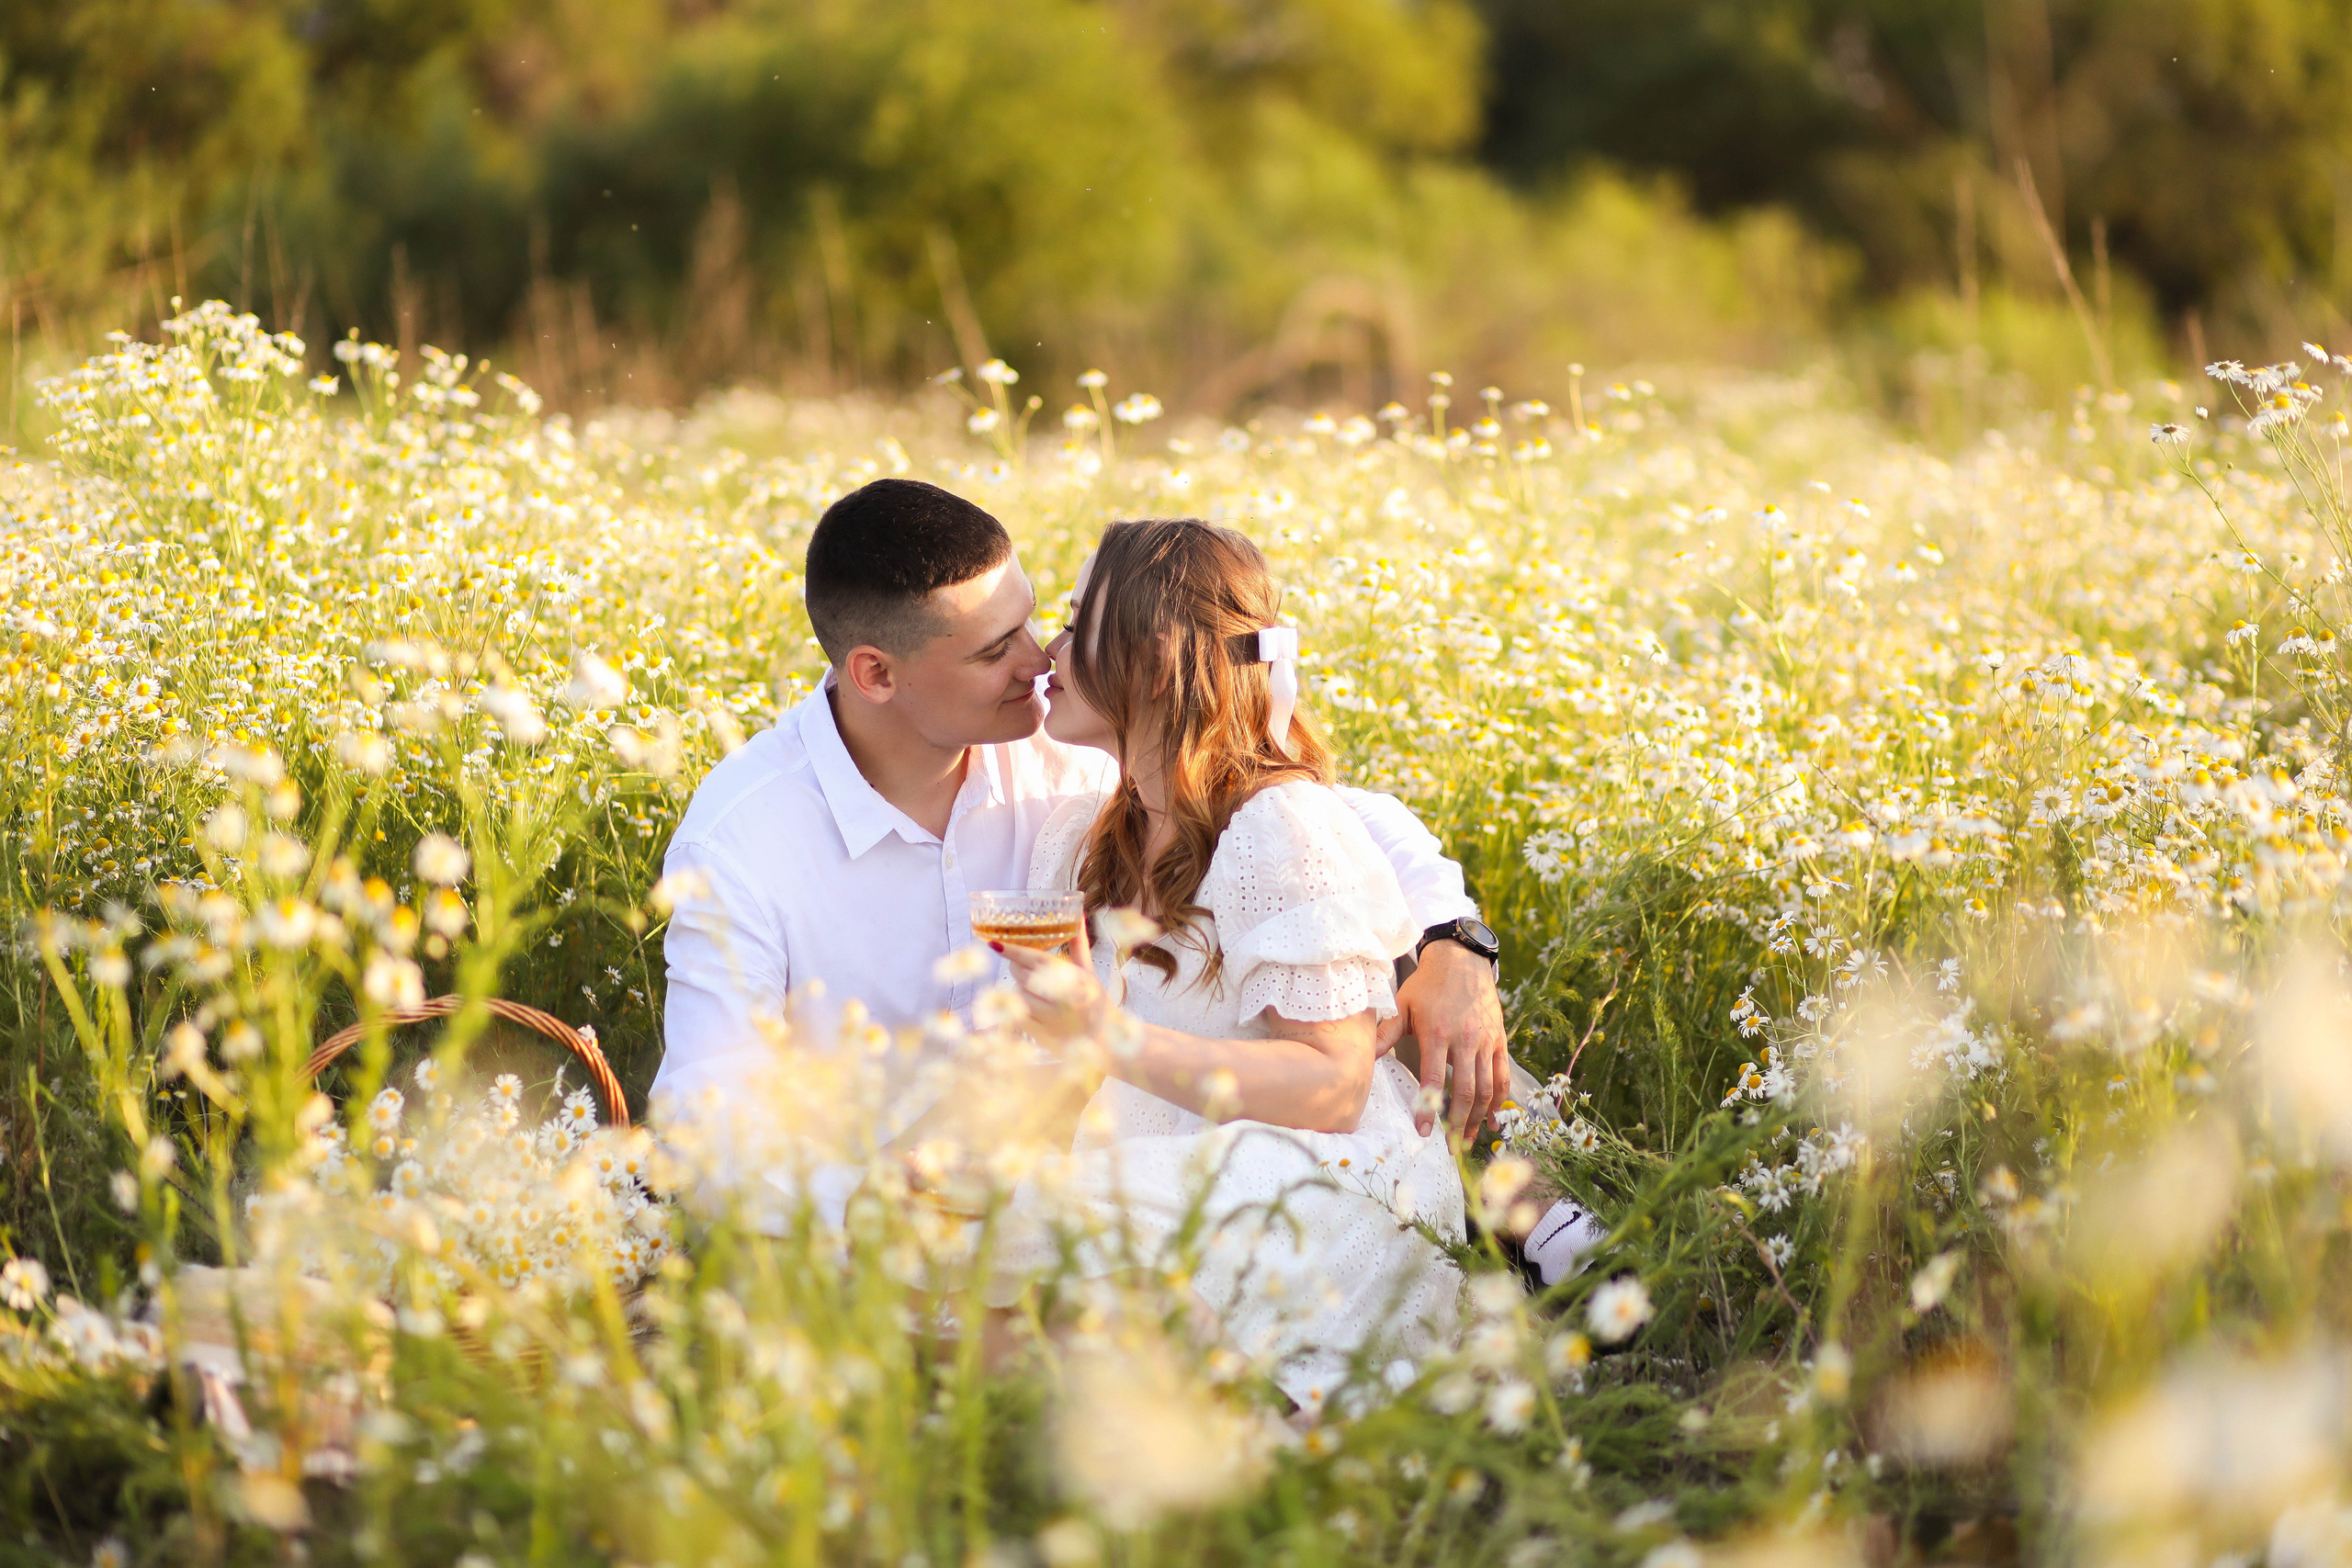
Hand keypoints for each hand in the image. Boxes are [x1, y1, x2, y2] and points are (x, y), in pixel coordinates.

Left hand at [995, 920, 1109, 1044]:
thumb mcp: (1090, 972)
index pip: (1038, 960)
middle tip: (1024, 965)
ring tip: (1038, 991)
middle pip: (1023, 975)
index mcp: (1078, 980)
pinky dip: (1019, 1006)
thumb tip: (1077, 914)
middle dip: (1018, 967)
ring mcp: (1049, 1020)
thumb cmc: (1095, 1002)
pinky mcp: (1039, 1035)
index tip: (994, 943)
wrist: (1102, 1041)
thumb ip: (1078, 944)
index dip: (1014, 951)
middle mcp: (1063, 999)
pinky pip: (1017, 1013)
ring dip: (1021, 988)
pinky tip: (1035, 1007)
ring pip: (1018, 994)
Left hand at [1378, 938, 1507, 1139]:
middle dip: (1458, 1123)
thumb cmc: (1427, 985)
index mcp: (1437, 1033)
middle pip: (1465, 1091)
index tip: (1423, 1131)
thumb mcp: (1402, 1005)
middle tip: (1451, 1147)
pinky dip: (1500, 1100)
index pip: (1433, 1079)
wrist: (1462, 960)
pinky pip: (1503, 1075)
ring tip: (1469, 1139)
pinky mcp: (1498, 1040)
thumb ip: (1386, 1033)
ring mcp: (1485, 1041)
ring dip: (1479, 1117)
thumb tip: (1363, 1056)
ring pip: (1486, 1087)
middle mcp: (1464, 1040)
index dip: (1428, 1108)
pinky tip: (1494, 1119)